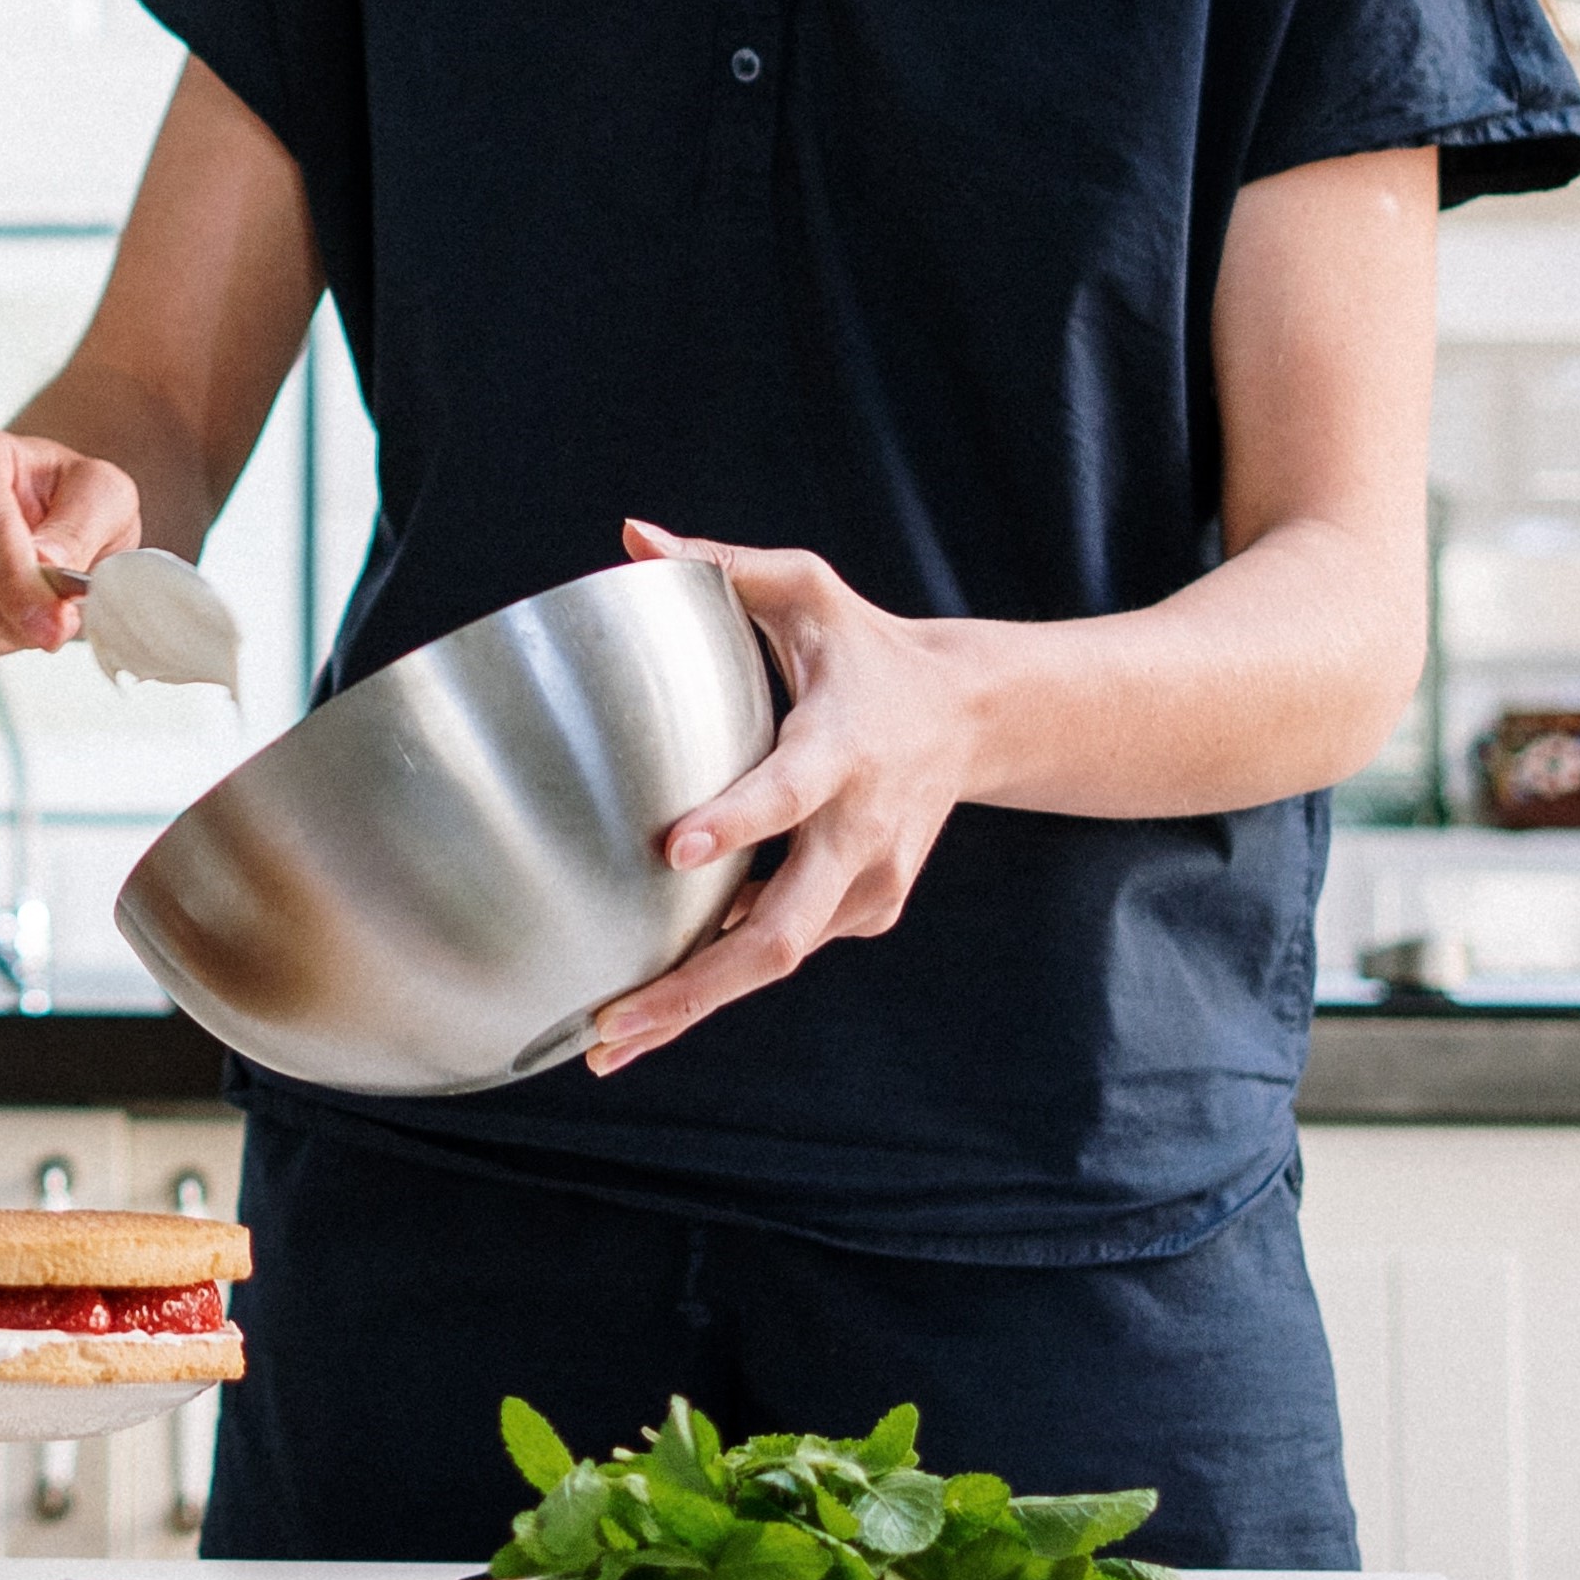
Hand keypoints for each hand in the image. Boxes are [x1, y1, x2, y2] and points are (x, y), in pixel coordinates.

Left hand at [585, 521, 982, 1076]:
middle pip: (782, 934)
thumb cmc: (866, 648)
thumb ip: (720, 566)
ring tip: (609, 1043)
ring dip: (695, 1003)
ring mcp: (869, 881)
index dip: (738, 824)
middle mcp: (862, 829)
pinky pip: (788, 944)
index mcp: (842, 748)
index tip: (677, 850)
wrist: (970, 716)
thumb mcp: (806, 591)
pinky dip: (725, 973)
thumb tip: (630, 536)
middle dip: (694, 987)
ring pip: (779, 957)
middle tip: (613, 1023)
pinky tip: (659, 1000)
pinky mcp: (868, 909)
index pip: (789, 792)